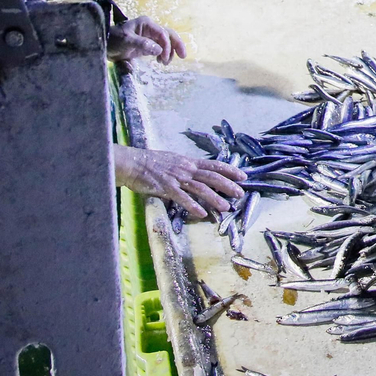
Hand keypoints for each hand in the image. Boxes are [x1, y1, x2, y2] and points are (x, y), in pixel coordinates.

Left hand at [108, 16, 186, 63]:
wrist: (103, 45)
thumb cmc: (114, 40)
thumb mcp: (126, 41)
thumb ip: (142, 44)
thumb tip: (159, 50)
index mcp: (146, 24)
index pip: (162, 33)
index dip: (166, 45)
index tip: (163, 58)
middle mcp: (150, 28)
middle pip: (169, 34)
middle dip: (176, 44)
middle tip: (182, 56)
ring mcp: (149, 36)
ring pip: (166, 41)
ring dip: (170, 51)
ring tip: (165, 63)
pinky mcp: (147, 45)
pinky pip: (160, 47)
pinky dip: (164, 53)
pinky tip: (160, 61)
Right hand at [112, 145, 245, 219]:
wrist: (133, 163)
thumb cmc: (152, 163)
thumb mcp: (173, 161)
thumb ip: (186, 168)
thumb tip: (198, 174)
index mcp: (189, 162)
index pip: (214, 165)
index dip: (229, 170)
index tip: (243, 176)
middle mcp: (186, 169)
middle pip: (212, 177)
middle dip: (228, 185)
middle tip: (240, 193)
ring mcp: (177, 179)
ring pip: (200, 188)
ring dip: (214, 198)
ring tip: (226, 207)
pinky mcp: (166, 188)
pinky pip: (182, 198)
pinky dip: (193, 206)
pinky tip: (202, 214)